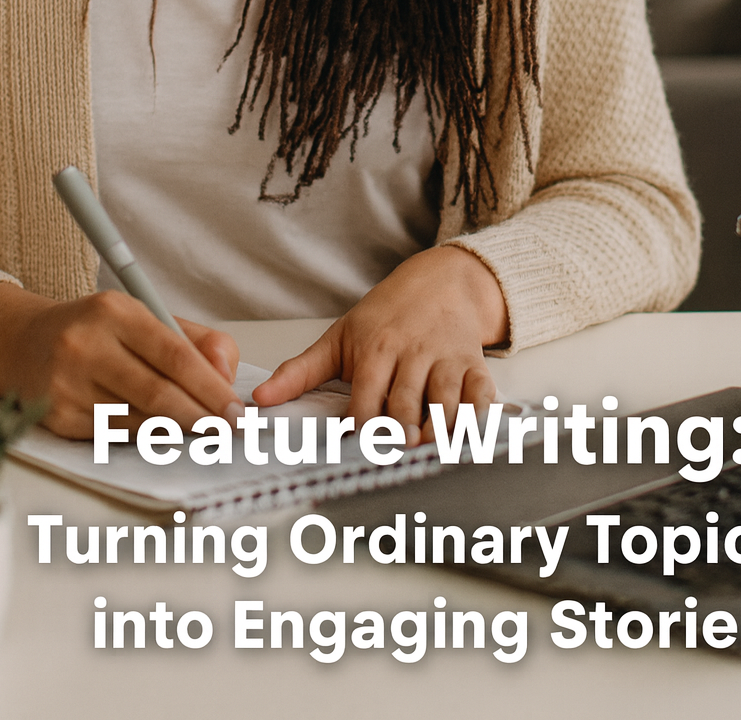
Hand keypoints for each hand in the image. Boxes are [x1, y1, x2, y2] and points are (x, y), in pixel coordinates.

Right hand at [0, 282, 241, 438]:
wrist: (25, 344)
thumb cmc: (98, 332)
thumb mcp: (146, 318)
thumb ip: (197, 341)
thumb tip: (226, 377)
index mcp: (115, 311)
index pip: (175, 355)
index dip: (211, 387)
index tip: (236, 410)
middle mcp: (86, 345)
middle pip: (158, 393)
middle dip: (201, 417)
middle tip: (228, 430)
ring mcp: (67, 383)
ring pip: (139, 419)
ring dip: (177, 431)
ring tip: (202, 432)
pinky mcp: (57, 417)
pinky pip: (115, 435)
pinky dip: (145, 437)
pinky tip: (162, 434)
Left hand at [250, 245, 508, 444]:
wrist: (439, 283)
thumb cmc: (385, 316)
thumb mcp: (339, 337)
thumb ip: (300, 371)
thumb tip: (260, 399)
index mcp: (376, 350)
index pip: (365, 400)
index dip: (360, 429)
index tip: (354, 451)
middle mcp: (413, 354)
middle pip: (405, 405)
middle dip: (398, 434)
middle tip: (391, 456)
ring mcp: (446, 359)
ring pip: (445, 402)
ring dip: (437, 431)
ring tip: (425, 451)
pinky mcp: (474, 365)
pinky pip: (480, 395)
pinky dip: (476, 418)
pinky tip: (465, 436)